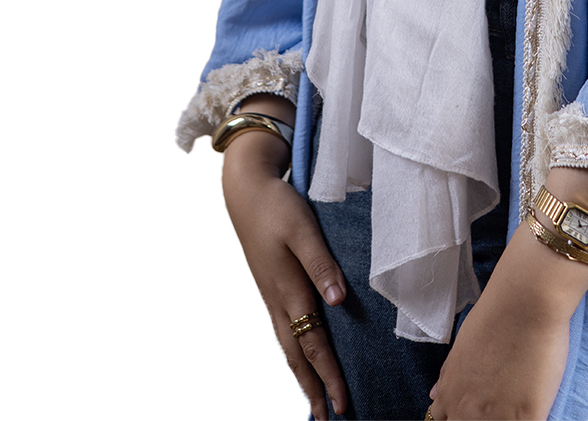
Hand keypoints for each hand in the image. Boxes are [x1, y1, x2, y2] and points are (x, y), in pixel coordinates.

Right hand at [222, 125, 347, 419]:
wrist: (246, 190)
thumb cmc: (277, 206)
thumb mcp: (303, 229)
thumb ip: (321, 264)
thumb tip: (338, 300)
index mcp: (289, 290)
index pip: (313, 344)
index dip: (329, 375)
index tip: (341, 404)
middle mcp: (279, 300)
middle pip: (298, 356)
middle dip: (314, 389)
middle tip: (328, 419)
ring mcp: (272, 296)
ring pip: (290, 346)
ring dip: (304, 375)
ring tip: (317, 400)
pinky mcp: (272, 287)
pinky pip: (285, 330)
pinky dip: (296, 352)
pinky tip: (302, 356)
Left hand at [427, 223, 573, 419]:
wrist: (525, 301)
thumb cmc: (494, 316)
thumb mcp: (461, 348)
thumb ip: (449, 378)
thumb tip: (436, 397)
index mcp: (450, 397)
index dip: (463, 417)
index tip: (479, 409)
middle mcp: (467, 414)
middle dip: (481, 420)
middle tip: (497, 407)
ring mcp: (497, 420)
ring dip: (502, 420)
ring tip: (513, 403)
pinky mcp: (527, 419)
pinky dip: (528, 420)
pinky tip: (533, 409)